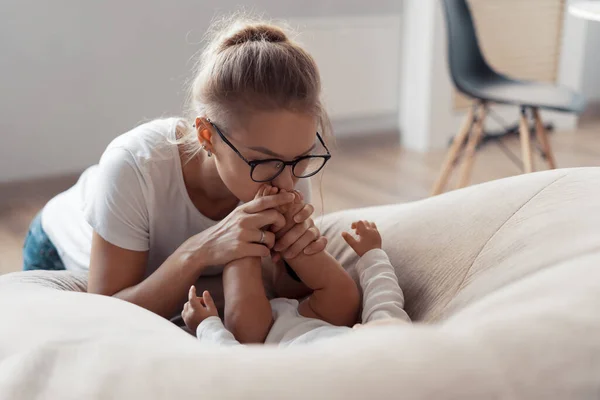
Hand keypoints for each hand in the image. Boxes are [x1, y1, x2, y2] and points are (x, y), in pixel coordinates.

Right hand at [177, 189, 294, 270]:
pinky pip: (264, 251)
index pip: (265, 201)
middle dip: (280, 223)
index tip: (292, 196)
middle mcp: (242, 220)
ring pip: (270, 237)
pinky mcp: (241, 249)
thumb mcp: (236, 216)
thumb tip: (268, 192)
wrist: (205, 247)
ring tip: (266, 245)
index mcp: (242, 210)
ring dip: (271, 243)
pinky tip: (260, 253)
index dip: (280, 198)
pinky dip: (265, 253)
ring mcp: (242, 234)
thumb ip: (251, 209)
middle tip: (278, 229)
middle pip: (273, 216)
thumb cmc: (225, 232)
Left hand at [182, 286, 217, 331]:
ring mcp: (187, 318)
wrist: (209, 332)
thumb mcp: (212, 309)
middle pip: (190, 302)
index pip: (192, 298)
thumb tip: (205, 292)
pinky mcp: (186, 322)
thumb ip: (208, 300)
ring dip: (191, 305)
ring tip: (200, 309)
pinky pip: (184, 312)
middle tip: (204, 304)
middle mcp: (189, 314)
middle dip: (195, 300)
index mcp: (196, 310)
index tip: (193, 287)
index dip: (192, 291)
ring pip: (186, 306)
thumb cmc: (212, 320)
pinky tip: (194, 312)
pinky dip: (187, 310)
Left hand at [256, 186, 326, 260]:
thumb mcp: (270, 227)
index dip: (303, 211)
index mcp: (296, 213)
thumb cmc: (274, 235)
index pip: (305, 206)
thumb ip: (269, 217)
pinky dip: (316, 246)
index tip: (295, 219)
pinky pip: (322, 242)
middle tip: (278, 247)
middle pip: (304, 223)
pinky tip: (306, 252)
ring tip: (286, 255)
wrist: (286, 250)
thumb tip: (267, 208)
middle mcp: (306, 220)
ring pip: (312, 233)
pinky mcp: (319, 242)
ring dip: (298, 244)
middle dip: (291, 236)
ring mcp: (314, 230)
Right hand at [342, 221, 381, 256]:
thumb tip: (343, 233)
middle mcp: (371, 230)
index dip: (354, 224)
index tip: (352, 228)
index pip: (359, 222)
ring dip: (366, 226)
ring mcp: (376, 232)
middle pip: (364, 222)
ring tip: (363, 233)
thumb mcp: (354, 245)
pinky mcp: (379, 235)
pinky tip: (368, 235)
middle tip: (357, 233)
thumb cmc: (364, 251)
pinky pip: (375, 228)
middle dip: (360, 225)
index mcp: (365, 231)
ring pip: (370, 223)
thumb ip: (348, 238)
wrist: (374, 256)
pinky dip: (370, 229)